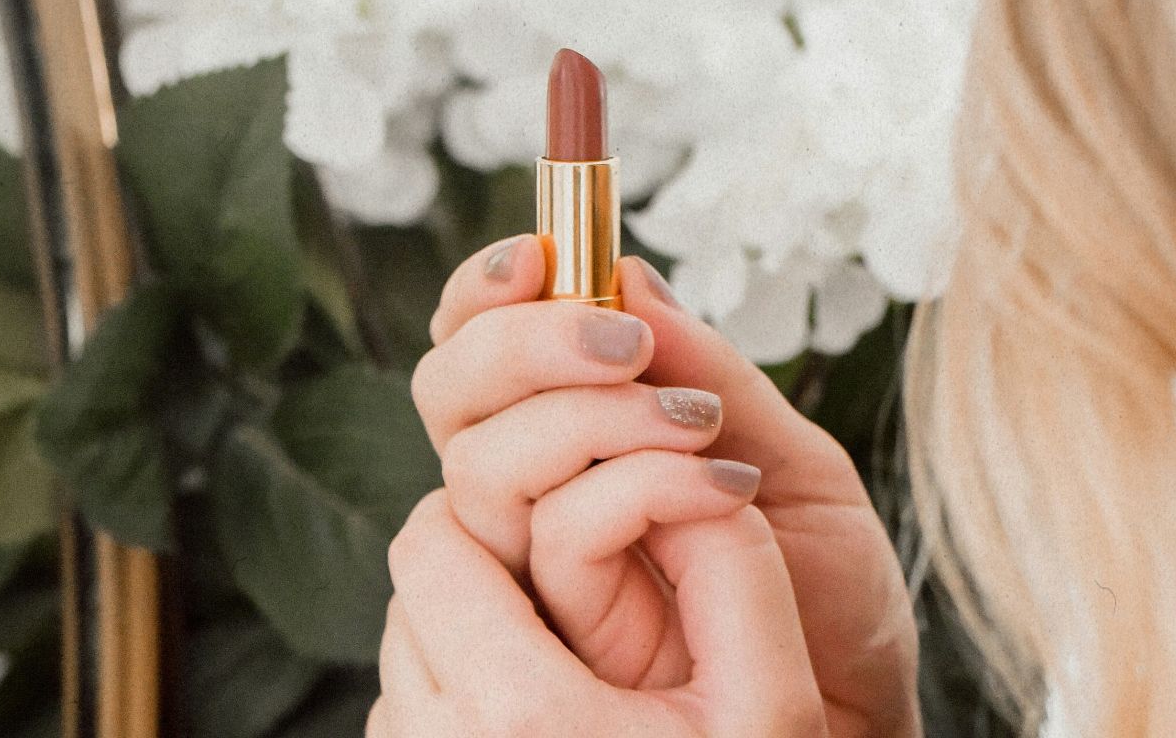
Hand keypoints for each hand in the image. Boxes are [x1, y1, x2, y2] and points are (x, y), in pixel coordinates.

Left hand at [367, 488, 828, 736]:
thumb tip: (694, 464)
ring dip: (471, 629)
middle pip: (412, 589)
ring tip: (569, 661)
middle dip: (486, 561)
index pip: (436, 539)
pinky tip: (544, 723)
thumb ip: (734, 567)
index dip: (500, 508)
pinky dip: (459, 696)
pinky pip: (410, 715)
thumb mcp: (770, 703)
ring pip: (404, 648)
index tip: (569, 519)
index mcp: (517, 715)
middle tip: (573, 576)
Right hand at [412, 236, 919, 735]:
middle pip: (451, 393)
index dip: (488, 292)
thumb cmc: (835, 604)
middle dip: (520, 341)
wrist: (869, 721)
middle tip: (623, 343)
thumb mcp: (799, 461)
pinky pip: (546, 544)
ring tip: (698, 424)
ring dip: (583, 416)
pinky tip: (717, 489)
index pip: (487, 346)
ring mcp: (540, 568)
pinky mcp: (561, 634)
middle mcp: (543, 496)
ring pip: (478, 463)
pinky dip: (624, 494)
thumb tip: (624, 270)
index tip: (538, 251)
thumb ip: (710, 372)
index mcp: (588, 439)